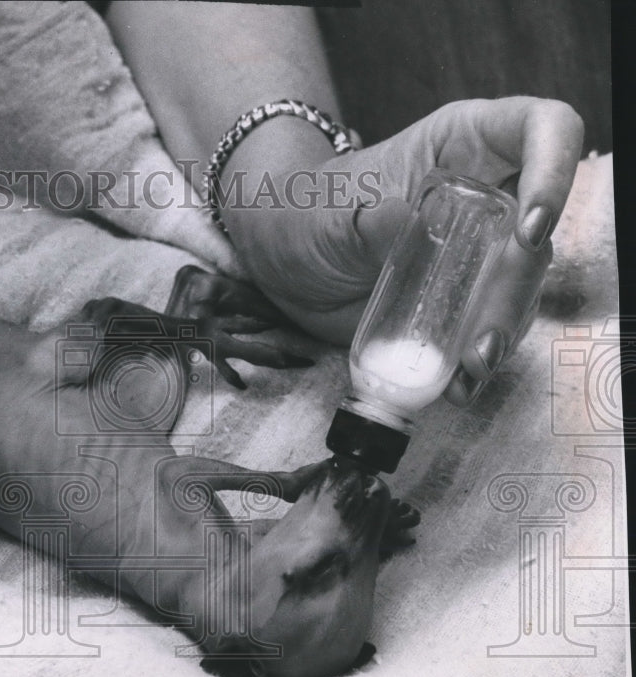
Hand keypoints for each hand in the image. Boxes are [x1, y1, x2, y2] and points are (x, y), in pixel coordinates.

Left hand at [223, 96, 583, 403]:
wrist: (282, 260)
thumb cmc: (304, 212)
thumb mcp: (326, 213)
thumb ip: (366, 220)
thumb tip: (401, 220)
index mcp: (463, 147)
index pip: (543, 130)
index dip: (557, 169)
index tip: (531, 227)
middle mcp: (486, 196)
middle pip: (537, 231)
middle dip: (519, 288)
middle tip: (483, 338)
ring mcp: (478, 252)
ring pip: (521, 288)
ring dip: (503, 333)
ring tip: (468, 369)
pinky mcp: (460, 301)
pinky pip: (488, 328)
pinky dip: (478, 361)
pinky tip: (455, 385)